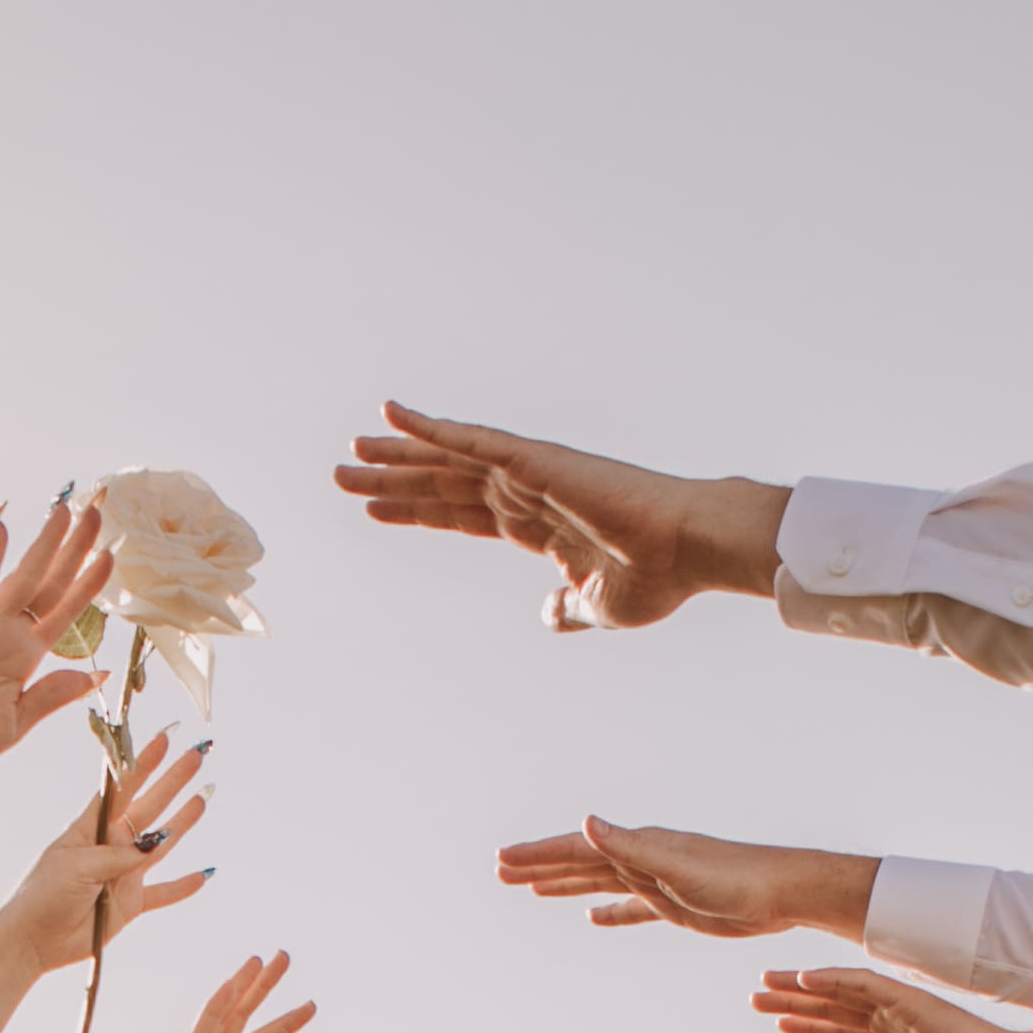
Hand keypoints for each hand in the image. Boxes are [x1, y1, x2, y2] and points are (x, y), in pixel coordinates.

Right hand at [0, 501, 115, 781]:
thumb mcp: (16, 721)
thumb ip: (52, 695)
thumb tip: (95, 673)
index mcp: (24, 657)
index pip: (65, 611)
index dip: (89, 583)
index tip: (112, 555)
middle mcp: (7, 635)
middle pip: (50, 583)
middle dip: (74, 548)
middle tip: (99, 510)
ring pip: (21, 577)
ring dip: (44, 544)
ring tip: (65, 508)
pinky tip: (0, 528)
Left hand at [7, 742, 215, 975]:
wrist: (34, 939)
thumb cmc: (44, 894)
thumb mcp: (77, 866)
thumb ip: (117, 856)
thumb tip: (153, 845)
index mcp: (91, 828)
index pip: (123, 788)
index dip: (143, 763)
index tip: (163, 739)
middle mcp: (111, 846)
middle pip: (149, 807)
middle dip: (173, 781)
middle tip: (196, 756)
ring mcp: (123, 874)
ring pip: (162, 844)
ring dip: (183, 821)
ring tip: (204, 797)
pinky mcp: (130, 904)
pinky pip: (164, 893)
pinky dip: (184, 886)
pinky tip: (204, 874)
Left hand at [334, 406, 786, 630]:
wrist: (689, 552)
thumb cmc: (656, 577)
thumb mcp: (598, 605)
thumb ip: (568, 609)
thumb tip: (549, 616)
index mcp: (536, 524)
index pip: (460, 513)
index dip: (417, 510)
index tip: (375, 510)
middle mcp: (525, 491)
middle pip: (442, 483)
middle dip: (392, 480)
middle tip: (342, 475)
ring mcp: (527, 471)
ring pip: (445, 459)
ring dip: (395, 456)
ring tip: (349, 453)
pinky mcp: (534, 459)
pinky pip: (471, 440)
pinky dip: (429, 427)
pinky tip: (390, 416)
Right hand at [496, 821, 869, 941]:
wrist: (780, 892)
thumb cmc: (733, 876)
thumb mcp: (675, 864)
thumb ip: (628, 846)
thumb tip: (586, 823)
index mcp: (637, 846)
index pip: (575, 848)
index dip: (537, 854)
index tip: (502, 862)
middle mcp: (642, 857)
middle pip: (579, 861)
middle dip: (540, 866)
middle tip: (500, 872)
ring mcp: (656, 880)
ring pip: (599, 881)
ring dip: (565, 884)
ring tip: (531, 888)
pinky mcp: (674, 904)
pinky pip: (630, 907)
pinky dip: (609, 910)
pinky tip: (593, 918)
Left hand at [752, 970, 1032, 1032]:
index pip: (843, 1028)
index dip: (811, 1024)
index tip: (779, 1021)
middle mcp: (895, 1018)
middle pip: (833, 1005)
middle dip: (795, 1000)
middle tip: (756, 994)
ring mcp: (901, 1006)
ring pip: (840, 990)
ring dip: (801, 986)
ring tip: (765, 983)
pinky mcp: (909, 999)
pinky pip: (864, 982)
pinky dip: (832, 978)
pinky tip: (802, 978)